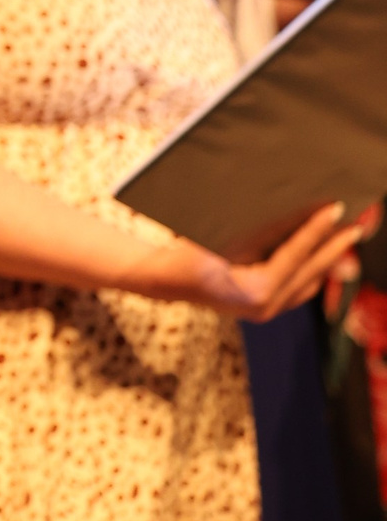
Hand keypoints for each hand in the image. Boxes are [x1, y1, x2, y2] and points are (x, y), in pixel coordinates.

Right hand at [177, 200, 368, 320]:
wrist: (164, 279)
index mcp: (257, 291)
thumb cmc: (187, 254)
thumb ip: (263, 230)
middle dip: (334, 246)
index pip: (296, 255)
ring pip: (308, 283)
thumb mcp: (224, 237)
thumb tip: (295, 213)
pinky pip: (297, 290)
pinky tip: (322, 258)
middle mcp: (267, 306)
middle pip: (310, 271)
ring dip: (326, 260)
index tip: (336, 209)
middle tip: (356, 224)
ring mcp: (266, 311)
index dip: (317, 229)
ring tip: (345, 238)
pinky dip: (311, 271)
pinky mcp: (263, 307)